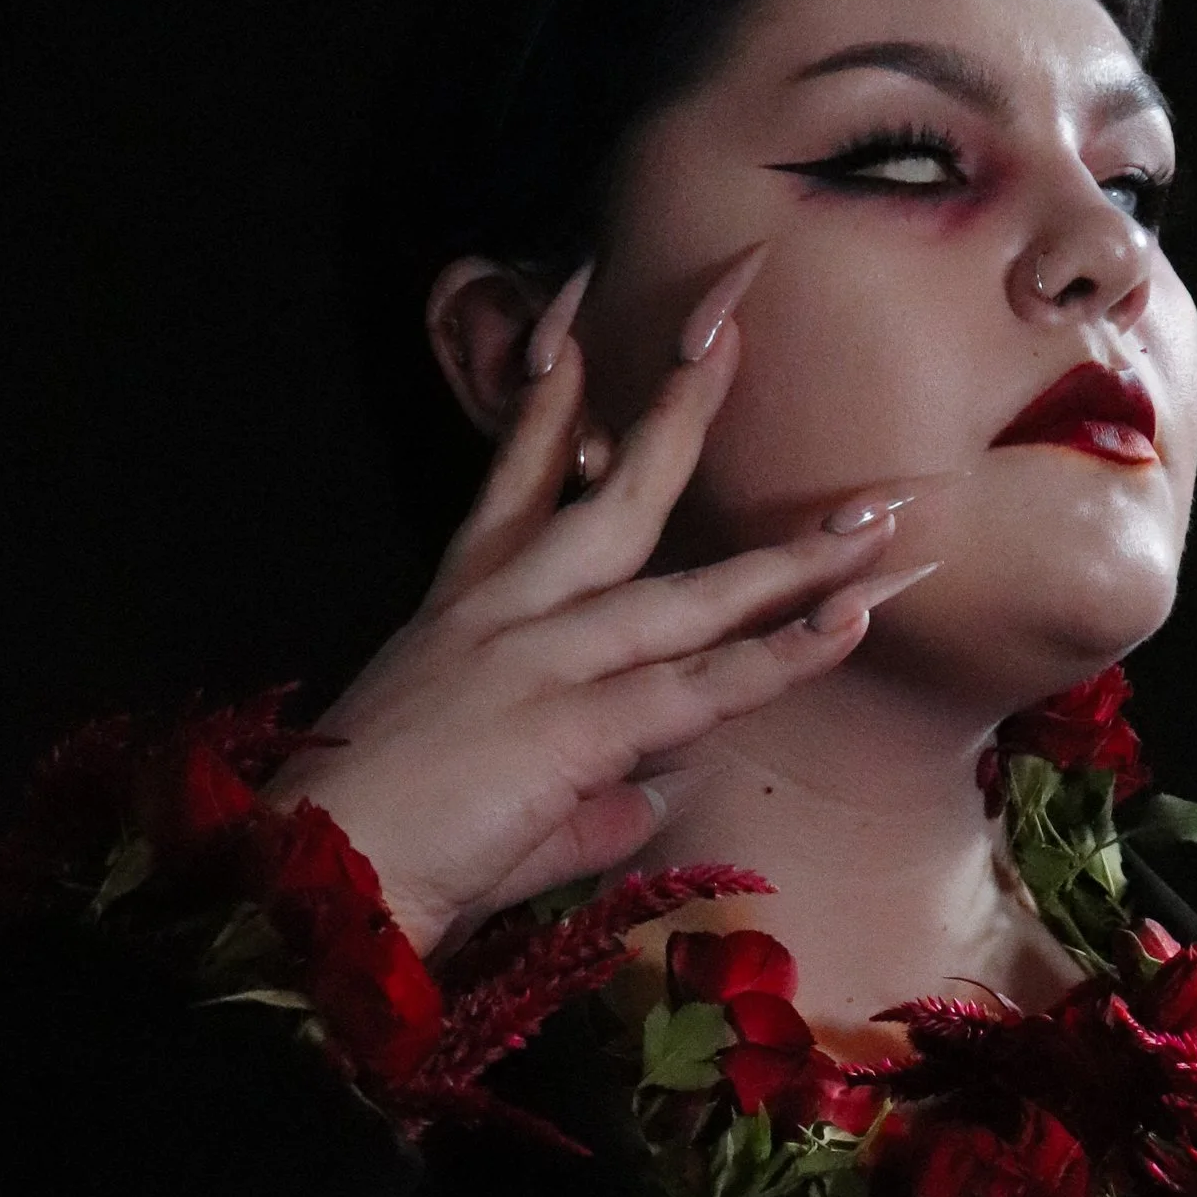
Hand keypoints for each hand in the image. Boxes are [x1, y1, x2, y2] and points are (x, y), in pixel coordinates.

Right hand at [267, 251, 931, 961]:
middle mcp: (502, 614)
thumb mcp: (492, 799)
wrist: (316, 884)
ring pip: (690, 592)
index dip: (551, 398)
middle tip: (737, 320)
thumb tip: (650, 792)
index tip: (578, 312)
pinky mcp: (572, 724)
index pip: (514, 480)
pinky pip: (704, 685)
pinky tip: (848, 618)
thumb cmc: (384, 849)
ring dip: (793, 555)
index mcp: (461, 614)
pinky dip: (782, 653)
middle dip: (682, 406)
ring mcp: (541, 661)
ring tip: (880, 514)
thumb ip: (586, 793)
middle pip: (616, 497)